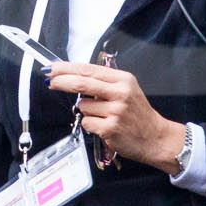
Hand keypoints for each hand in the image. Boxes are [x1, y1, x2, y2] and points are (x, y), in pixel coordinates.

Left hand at [48, 61, 187, 171]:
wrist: (155, 137)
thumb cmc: (138, 113)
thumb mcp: (127, 89)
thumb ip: (104, 82)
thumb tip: (73, 76)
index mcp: (123, 79)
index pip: (89, 70)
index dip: (67, 68)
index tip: (53, 68)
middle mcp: (120, 93)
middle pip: (82, 83)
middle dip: (61, 81)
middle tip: (49, 81)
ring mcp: (115, 111)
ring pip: (83, 107)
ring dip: (86, 111)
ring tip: (103, 115)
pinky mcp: (110, 128)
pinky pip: (87, 123)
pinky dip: (90, 125)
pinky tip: (104, 126)